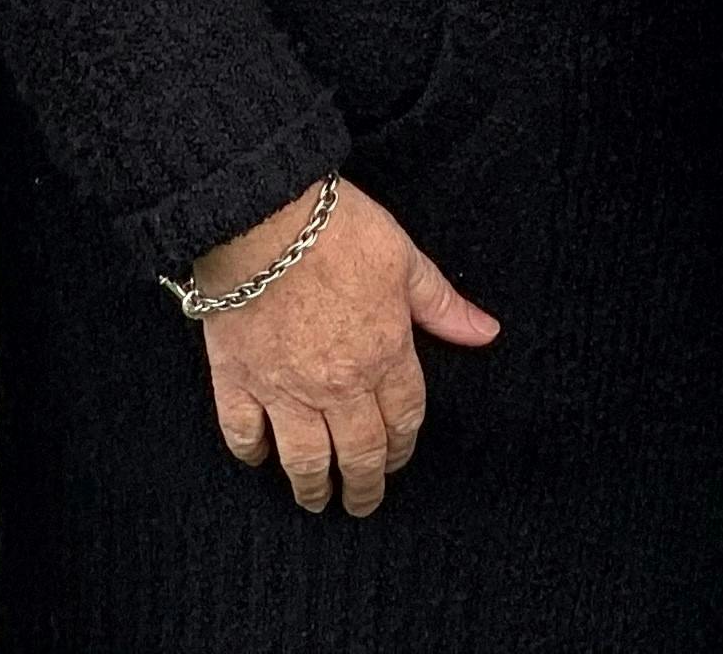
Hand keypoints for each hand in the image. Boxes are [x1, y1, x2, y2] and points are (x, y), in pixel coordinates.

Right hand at [195, 180, 500, 514]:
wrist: (264, 218)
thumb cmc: (339, 230)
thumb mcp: (405, 260)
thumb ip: (442, 305)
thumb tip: (486, 332)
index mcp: (384, 355)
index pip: (403, 420)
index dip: (403, 447)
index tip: (399, 461)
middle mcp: (338, 385)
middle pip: (359, 453)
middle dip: (365, 485)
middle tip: (362, 504)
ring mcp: (284, 389)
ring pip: (304, 458)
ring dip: (313, 487)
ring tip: (317, 501)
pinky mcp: (236, 380)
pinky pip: (243, 433)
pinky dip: (251, 453)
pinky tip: (260, 460)